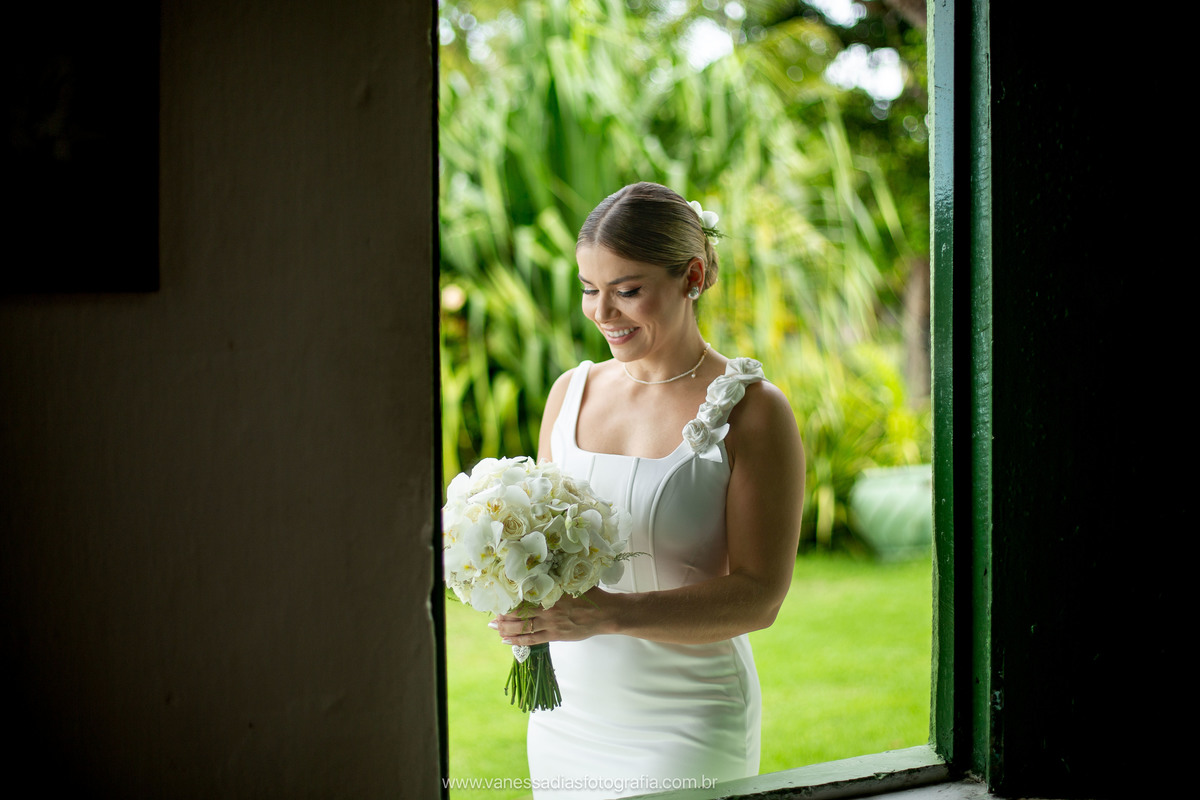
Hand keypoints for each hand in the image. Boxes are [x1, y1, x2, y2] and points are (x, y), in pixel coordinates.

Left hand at [490, 588, 614, 645]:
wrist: (604, 613)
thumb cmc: (590, 596)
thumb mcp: (572, 582)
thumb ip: (556, 580)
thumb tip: (541, 569)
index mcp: (550, 595)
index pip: (523, 598)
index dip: (509, 600)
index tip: (498, 599)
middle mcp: (547, 610)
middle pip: (519, 615)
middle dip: (503, 617)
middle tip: (492, 618)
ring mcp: (550, 624)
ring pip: (522, 629)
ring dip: (506, 629)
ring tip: (495, 629)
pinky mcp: (555, 636)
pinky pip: (532, 640)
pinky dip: (518, 641)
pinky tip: (507, 641)